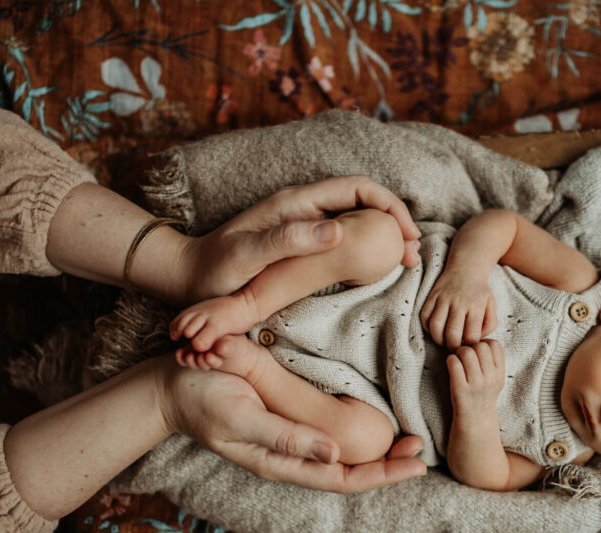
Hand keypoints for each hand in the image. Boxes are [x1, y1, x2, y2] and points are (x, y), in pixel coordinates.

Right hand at [158, 358, 427, 491]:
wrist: (168, 387)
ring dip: (376, 453)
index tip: (416, 462)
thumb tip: (333, 455)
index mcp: (280, 461)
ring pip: (340, 457)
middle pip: (348, 472)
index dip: (382, 474)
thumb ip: (284, 437)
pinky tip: (372, 427)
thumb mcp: (241, 415)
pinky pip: (327, 437)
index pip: (342, 478)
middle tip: (423, 450)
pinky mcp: (283, 423)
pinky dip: (356, 435)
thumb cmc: (202, 397)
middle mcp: (288, 456)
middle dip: (388, 466)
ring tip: (408, 442)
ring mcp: (286, 442)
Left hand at [182, 176, 420, 304]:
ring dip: (383, 235)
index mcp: (296, 202)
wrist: (187, 277)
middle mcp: (303, 207)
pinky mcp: (300, 241)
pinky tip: (374, 267)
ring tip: (403, 262)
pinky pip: (343, 237)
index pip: (358, 187)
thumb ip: (288, 240)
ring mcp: (302, 224)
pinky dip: (366, 247)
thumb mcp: (247, 256)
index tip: (407, 236)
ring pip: (356, 218)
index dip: (390, 206)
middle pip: (363, 200)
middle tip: (413, 254)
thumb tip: (338, 231)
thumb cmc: (214, 270)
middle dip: (394, 221)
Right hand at [421, 269, 496, 349]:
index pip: (471, 336)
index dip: (470, 346)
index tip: (469, 346)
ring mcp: (443, 299)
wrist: (466, 268)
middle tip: (455, 348)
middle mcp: (459, 303)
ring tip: (444, 341)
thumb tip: (477, 339)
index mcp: (475, 306)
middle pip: (452, 334)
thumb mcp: (492, 306)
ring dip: (438, 339)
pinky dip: (427, 328)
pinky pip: (424, 317)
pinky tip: (435, 330)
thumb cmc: (479, 292)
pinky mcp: (432, 296)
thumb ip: (489, 325)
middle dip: (453, 347)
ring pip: (435, 327)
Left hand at [447, 340, 504, 413]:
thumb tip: (482, 339)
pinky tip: (452, 366)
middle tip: (465, 355)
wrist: (475, 418)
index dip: (484, 343)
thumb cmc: (482, 393)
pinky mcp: (460, 388)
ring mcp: (475, 384)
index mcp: (499, 373)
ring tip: (458, 360)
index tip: (478, 352)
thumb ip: (493, 360)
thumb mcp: (495, 378)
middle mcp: (490, 378)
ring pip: (466, 352)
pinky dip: (450, 360)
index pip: (494, 344)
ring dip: (459, 352)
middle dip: (470, 347)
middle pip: (480, 346)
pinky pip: (454, 363)